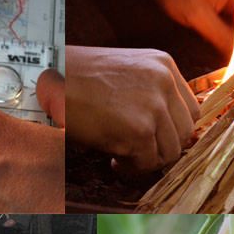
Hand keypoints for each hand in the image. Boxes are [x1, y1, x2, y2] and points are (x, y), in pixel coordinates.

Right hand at [67, 46, 198, 172]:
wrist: (44, 78)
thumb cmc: (76, 79)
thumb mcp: (125, 74)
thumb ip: (151, 95)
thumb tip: (167, 134)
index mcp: (164, 65)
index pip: (189, 110)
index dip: (172, 130)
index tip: (153, 140)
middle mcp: (164, 82)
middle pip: (184, 132)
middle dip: (162, 148)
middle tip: (137, 153)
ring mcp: (154, 106)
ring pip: (170, 152)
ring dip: (147, 160)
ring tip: (121, 155)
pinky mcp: (140, 130)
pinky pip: (147, 163)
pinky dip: (131, 168)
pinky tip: (112, 159)